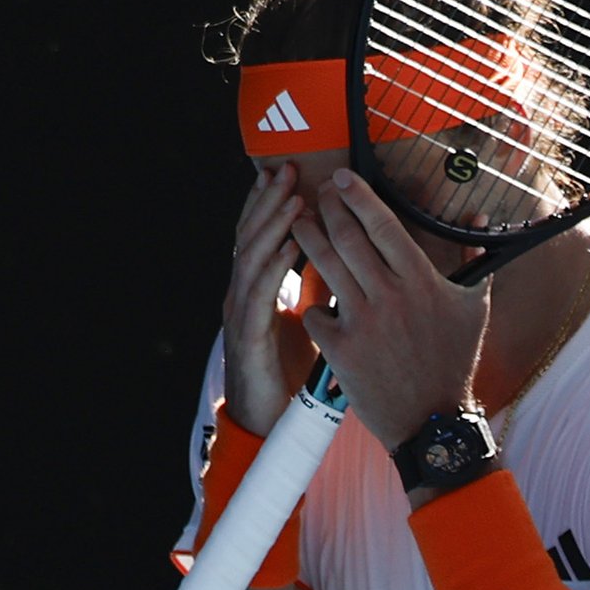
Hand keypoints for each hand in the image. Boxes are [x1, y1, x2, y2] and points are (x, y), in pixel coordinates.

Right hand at [222, 162, 318, 435]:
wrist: (270, 422)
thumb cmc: (289, 369)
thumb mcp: (310, 318)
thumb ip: (319, 286)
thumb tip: (347, 255)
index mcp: (256, 287)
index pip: (260, 234)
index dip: (270, 202)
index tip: (287, 170)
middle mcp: (243, 294)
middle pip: (251, 236)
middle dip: (269, 200)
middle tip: (287, 168)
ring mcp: (241, 314)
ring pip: (252, 258)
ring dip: (272, 225)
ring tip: (292, 197)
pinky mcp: (249, 337)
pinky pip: (260, 294)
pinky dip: (274, 267)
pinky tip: (289, 247)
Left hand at [293, 168, 491, 449]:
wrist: (432, 421)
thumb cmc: (455, 362)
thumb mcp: (474, 308)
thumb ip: (472, 260)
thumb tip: (479, 221)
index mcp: (421, 281)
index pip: (383, 224)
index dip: (359, 196)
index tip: (342, 177)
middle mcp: (390, 295)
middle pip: (347, 237)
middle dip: (327, 208)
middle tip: (317, 193)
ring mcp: (362, 322)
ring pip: (325, 266)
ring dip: (307, 239)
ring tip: (298, 222)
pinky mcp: (340, 350)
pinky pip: (315, 314)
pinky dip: (312, 304)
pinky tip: (312, 298)